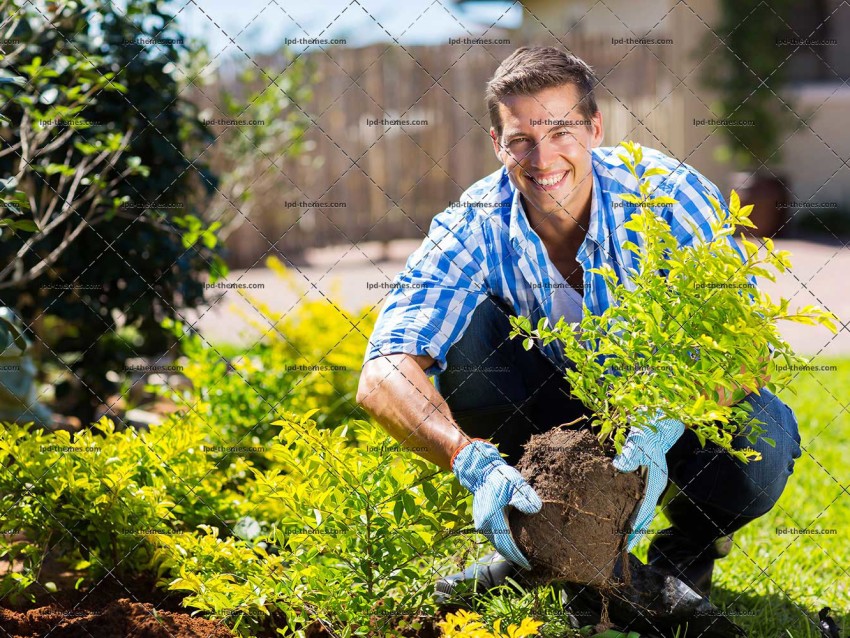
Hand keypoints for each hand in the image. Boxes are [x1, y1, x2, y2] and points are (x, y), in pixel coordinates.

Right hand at [452, 439, 541, 568]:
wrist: (481, 472)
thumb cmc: (500, 478)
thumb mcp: (515, 485)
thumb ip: (525, 498)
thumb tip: (535, 509)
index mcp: (494, 519)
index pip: (507, 545)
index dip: (518, 557)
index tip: (528, 565)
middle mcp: (485, 525)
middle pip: (500, 547)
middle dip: (513, 557)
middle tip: (526, 564)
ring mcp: (481, 523)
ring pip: (496, 542)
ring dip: (507, 550)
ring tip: (519, 556)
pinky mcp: (481, 520)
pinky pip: (493, 536)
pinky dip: (502, 542)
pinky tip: (510, 542)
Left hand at [613, 416, 684, 550]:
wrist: (657, 419)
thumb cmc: (647, 430)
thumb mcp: (638, 441)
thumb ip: (629, 456)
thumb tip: (617, 468)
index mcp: (654, 483)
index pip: (644, 513)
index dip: (634, 529)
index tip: (625, 544)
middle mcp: (653, 486)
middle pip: (644, 515)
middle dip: (634, 532)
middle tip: (620, 548)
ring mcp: (650, 482)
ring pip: (641, 508)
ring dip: (631, 522)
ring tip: (618, 536)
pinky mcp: (645, 477)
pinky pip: (637, 498)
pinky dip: (630, 508)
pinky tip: (618, 512)